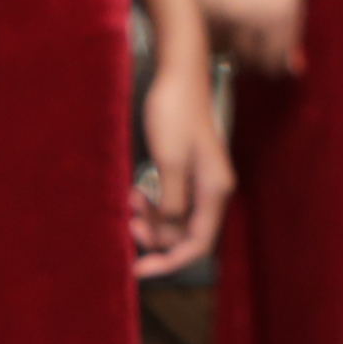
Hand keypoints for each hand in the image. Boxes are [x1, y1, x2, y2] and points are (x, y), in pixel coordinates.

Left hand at [132, 53, 229, 279]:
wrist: (179, 73)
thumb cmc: (174, 115)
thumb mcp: (169, 163)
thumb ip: (170, 204)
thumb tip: (167, 235)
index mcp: (215, 191)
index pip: (198, 244)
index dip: (169, 261)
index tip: (138, 269)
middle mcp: (212, 190)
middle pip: (187, 233)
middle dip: (156, 237)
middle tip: (127, 226)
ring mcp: (201, 180)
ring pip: (176, 218)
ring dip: (151, 218)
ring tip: (129, 202)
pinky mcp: (187, 169)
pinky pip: (171, 199)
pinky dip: (153, 202)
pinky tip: (135, 191)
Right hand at [196, 0, 308, 80]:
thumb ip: (294, 25)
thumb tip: (294, 68)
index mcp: (279, 14)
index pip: (273, 64)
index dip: (271, 60)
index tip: (266, 50)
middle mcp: (246, 18)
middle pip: (244, 61)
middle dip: (247, 53)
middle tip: (245, 31)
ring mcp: (212, 11)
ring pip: (216, 48)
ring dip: (221, 39)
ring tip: (226, 11)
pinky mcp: (185, 1)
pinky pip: (194, 29)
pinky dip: (200, 22)